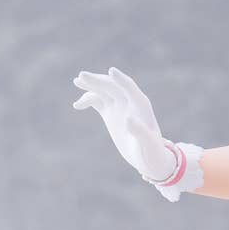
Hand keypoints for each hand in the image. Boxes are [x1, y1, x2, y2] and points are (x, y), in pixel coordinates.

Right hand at [72, 67, 176, 184]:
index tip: (111, 71)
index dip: (121, 80)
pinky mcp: (111, 113)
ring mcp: (119, 106)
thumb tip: (128, 119)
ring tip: (76, 81)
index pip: (130, 88)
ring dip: (91, 85)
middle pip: (112, 86)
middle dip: (98, 80)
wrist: (148, 158)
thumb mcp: (147, 144)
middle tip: (81, 76)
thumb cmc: (152, 152)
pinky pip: (98, 101)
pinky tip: (77, 105)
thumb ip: (140, 132)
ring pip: (103, 90)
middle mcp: (130, 101)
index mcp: (141, 106)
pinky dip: (88, 100)